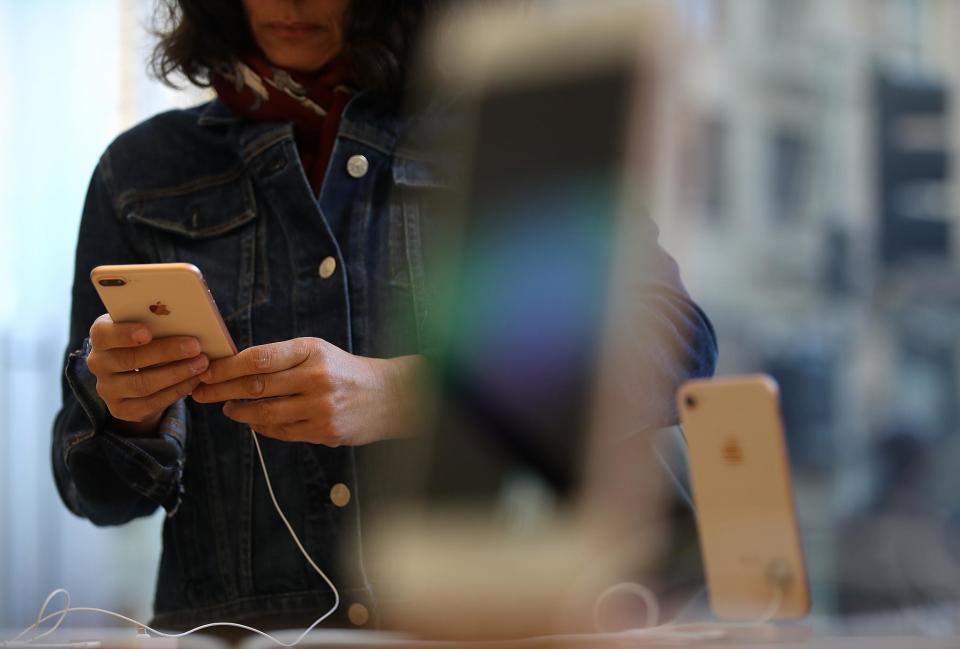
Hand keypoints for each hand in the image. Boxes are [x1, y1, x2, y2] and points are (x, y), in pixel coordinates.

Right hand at [86, 313, 208, 434]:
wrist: (134, 372)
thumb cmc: (147, 339)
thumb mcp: (146, 325)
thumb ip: (157, 321)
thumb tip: (187, 315)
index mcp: (101, 336)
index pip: (103, 334)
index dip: (123, 334)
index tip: (146, 332)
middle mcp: (98, 363)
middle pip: (129, 360)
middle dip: (166, 353)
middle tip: (195, 346)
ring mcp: (107, 389)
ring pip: (142, 384)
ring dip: (176, 374)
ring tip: (201, 364)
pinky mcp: (121, 410)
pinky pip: (151, 403)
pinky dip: (176, 391)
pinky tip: (194, 380)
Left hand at [190, 337, 424, 445]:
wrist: (391, 396)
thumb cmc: (346, 371)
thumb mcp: (319, 352)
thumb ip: (282, 359)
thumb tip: (234, 368)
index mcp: (312, 351)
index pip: (259, 358)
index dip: (226, 367)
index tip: (205, 371)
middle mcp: (316, 377)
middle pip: (256, 386)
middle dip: (221, 390)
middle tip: (199, 392)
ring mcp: (321, 407)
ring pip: (265, 413)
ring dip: (239, 412)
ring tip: (227, 408)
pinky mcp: (325, 431)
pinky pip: (282, 432)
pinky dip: (262, 428)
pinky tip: (253, 422)